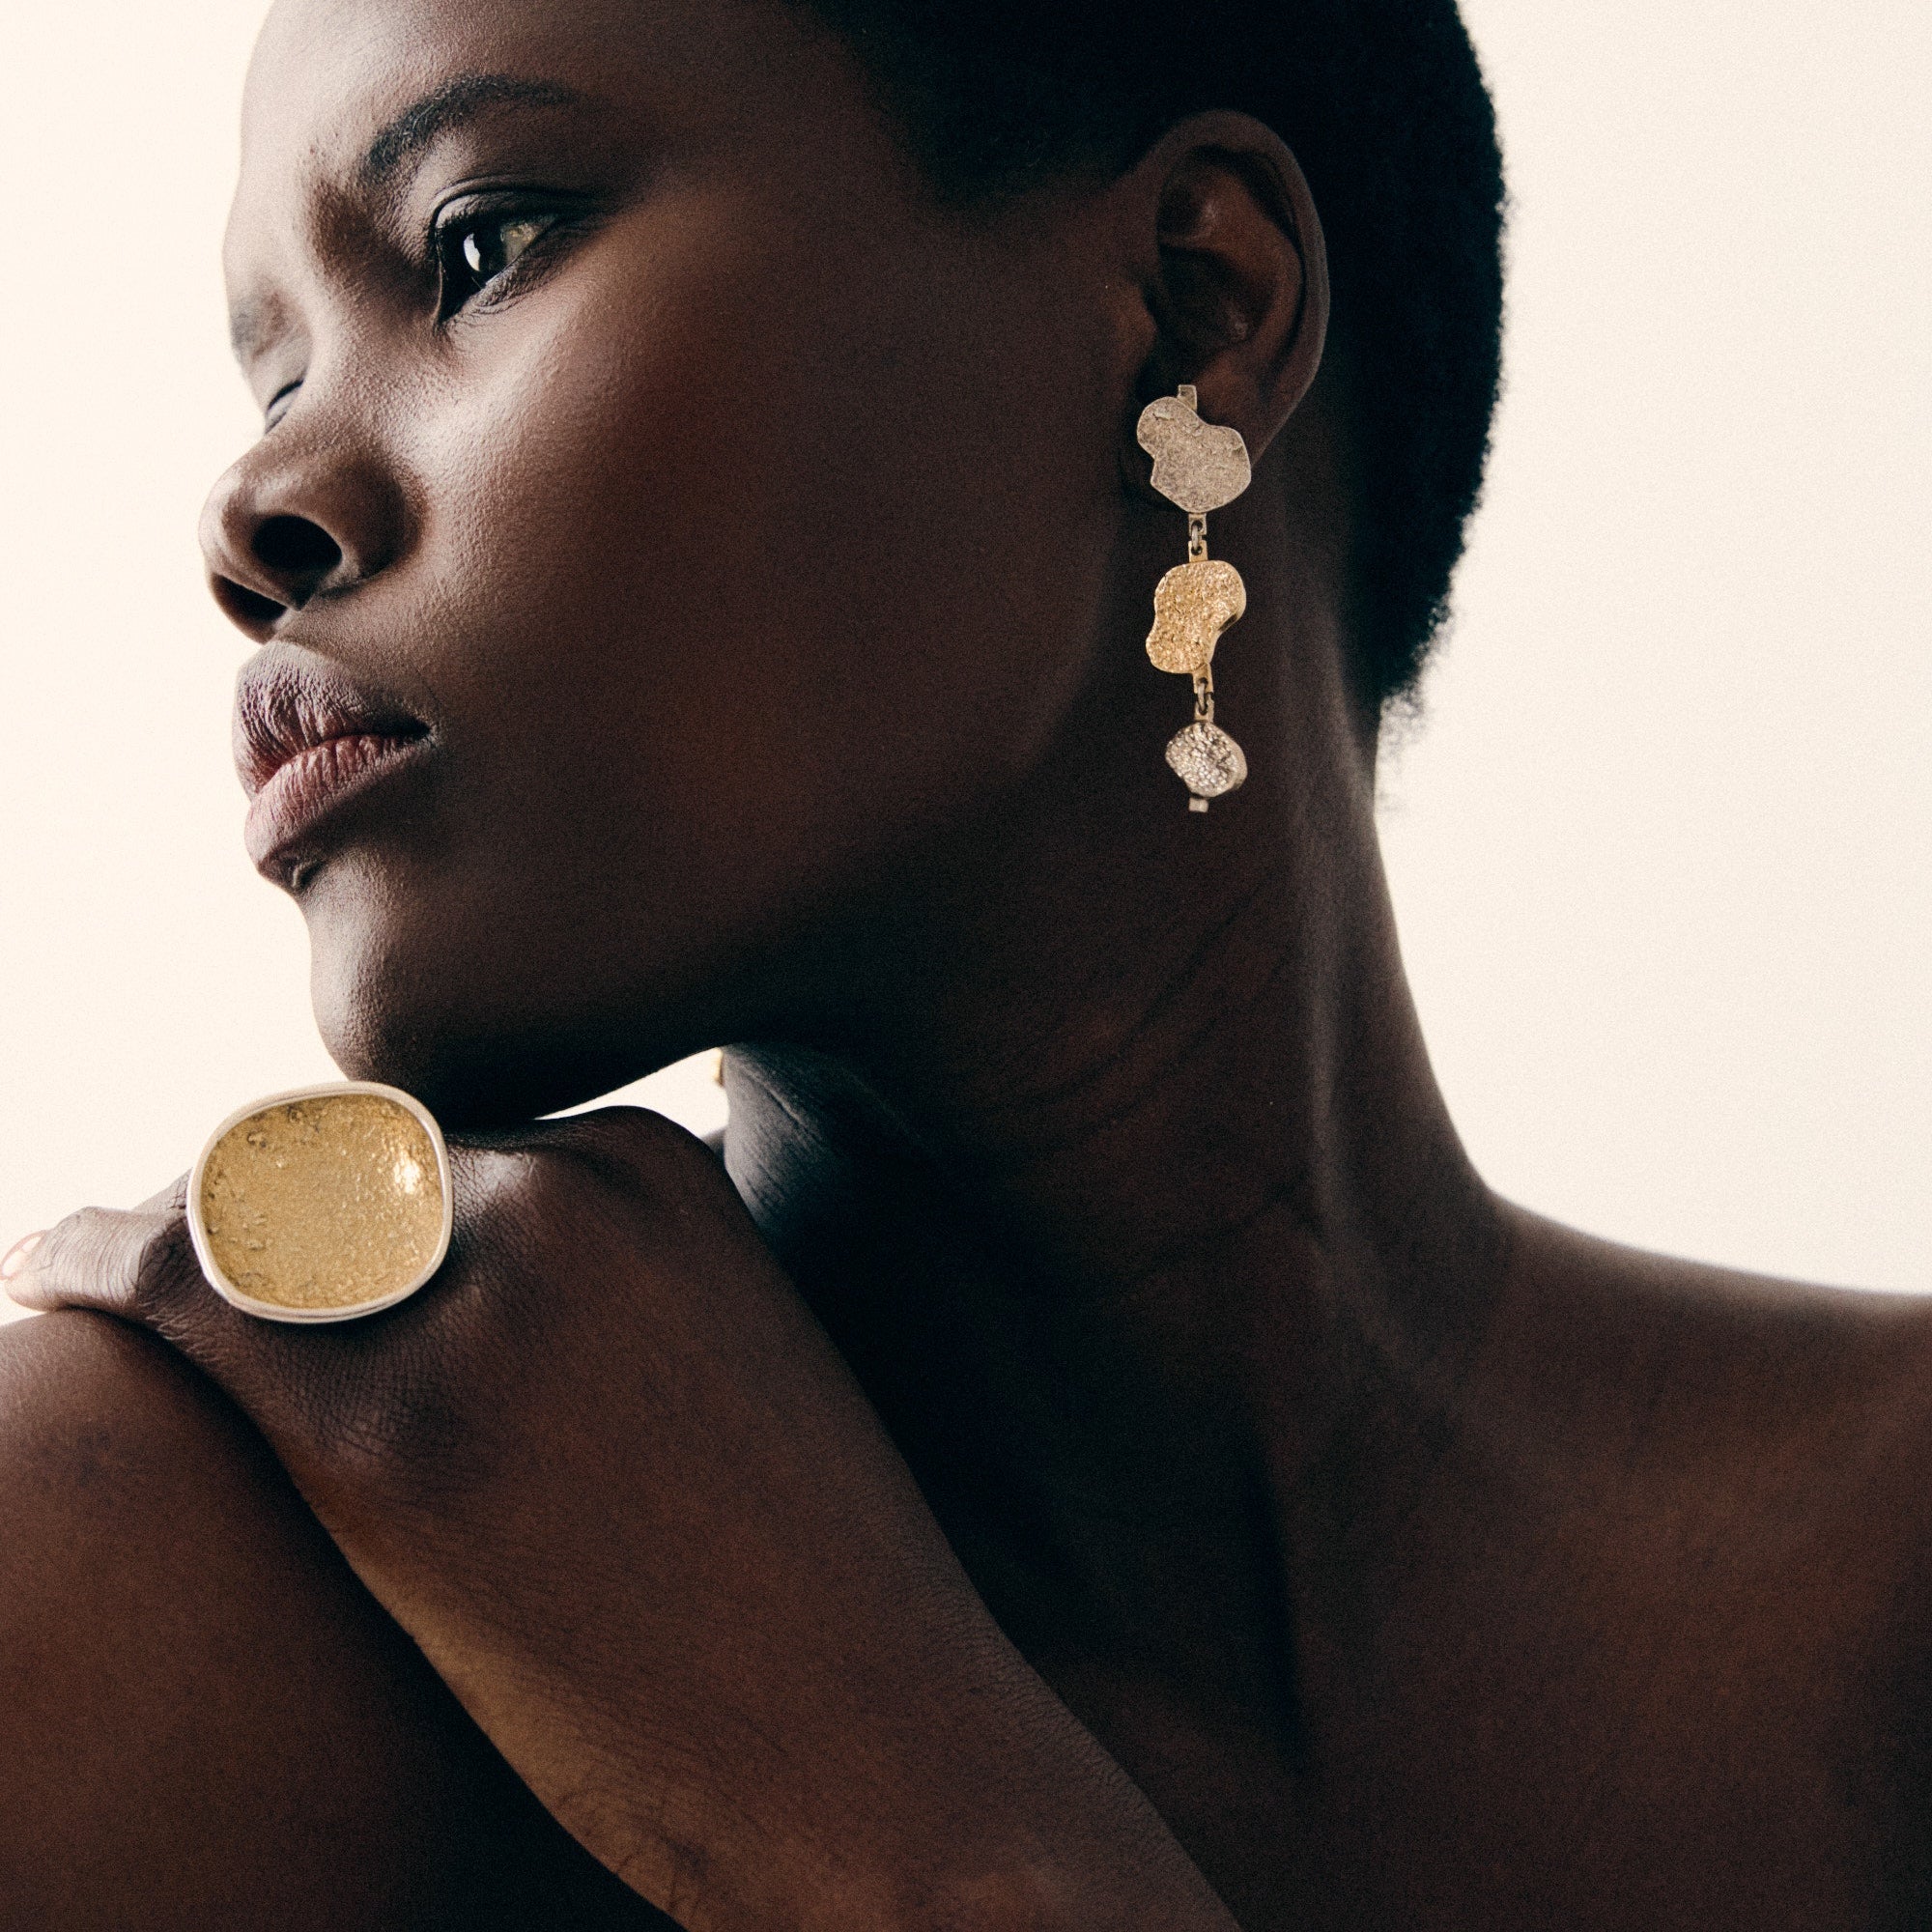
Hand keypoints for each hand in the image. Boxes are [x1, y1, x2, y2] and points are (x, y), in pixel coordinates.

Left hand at [12, 1109, 1237, 1931]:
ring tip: (86, 1258)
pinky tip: (45, 1273)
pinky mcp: (407, 1444)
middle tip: (139, 1243)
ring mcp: (496, 1307)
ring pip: (242, 1207)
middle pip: (329, 1155)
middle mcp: (577, 1192)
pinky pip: (187, 1304)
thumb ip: (602, 1275)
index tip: (255, 1215)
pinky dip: (94, 1272)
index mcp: (658, 1160)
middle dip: (235, 1200)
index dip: (324, 1179)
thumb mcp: (715, 1363)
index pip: (428, 1128)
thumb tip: (442, 1254)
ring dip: (148, 1227)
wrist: (882, 1751)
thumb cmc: (799, 1579)